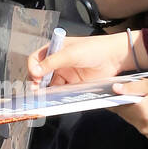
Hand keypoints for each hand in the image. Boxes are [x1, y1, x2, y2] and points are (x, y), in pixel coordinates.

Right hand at [27, 30, 143, 86]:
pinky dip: (57, 96)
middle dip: (36, 82)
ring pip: (50, 85)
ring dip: (46, 91)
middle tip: (36, 91)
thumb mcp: (70, 53)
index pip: (36, 59)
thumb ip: (52, 62)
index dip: (33, 68)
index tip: (35, 77)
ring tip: (44, 97)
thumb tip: (34, 71)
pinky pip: (61, 92)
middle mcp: (58, 62)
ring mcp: (65, 74)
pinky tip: (56, 99)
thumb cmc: (93, 49)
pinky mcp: (73, 84)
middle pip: (40, 74)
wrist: (114, 58)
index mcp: (54, 49)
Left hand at [110, 77, 147, 138]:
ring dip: (135, 111)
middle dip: (125, 104)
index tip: (108, 94)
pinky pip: (143, 126)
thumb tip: (116, 89)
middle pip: (125, 115)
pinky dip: (143, 117)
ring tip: (145, 99)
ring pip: (134, 121)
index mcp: (141, 113)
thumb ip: (133, 87)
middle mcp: (143, 127)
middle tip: (131, 92)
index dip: (112, 100)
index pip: (118, 108)